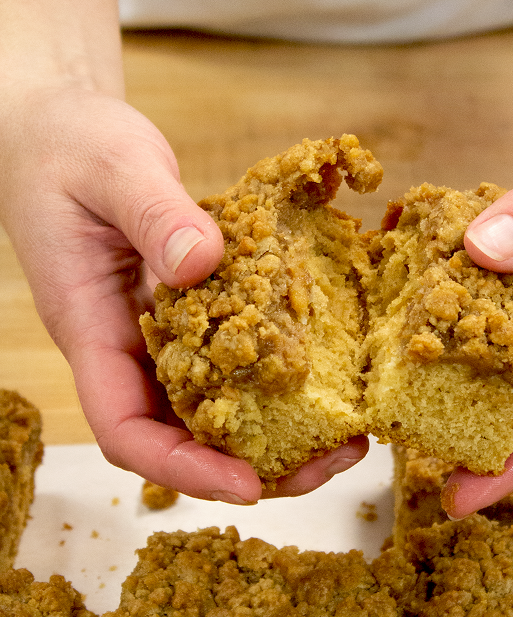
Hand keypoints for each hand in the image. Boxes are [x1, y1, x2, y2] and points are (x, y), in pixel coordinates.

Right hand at [0, 84, 367, 502]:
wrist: (64, 133)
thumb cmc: (70, 150)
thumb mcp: (111, 170)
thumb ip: (154, 214)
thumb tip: (202, 263)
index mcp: (92, 329)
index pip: (125, 429)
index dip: (182, 469)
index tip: (248, 484)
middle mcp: (128, 346)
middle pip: (181, 437)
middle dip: (251, 464)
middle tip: (330, 461)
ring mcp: (160, 332)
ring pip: (212, 407)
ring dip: (274, 430)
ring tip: (344, 435)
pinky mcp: (191, 310)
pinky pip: (231, 360)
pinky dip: (274, 378)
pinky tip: (323, 376)